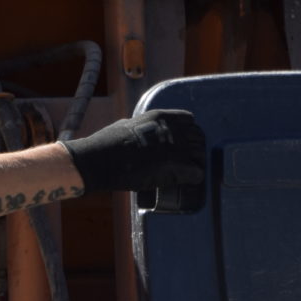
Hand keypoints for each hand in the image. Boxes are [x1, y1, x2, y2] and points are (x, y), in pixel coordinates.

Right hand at [63, 109, 205, 196]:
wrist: (100, 159)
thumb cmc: (107, 144)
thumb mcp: (127, 124)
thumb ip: (141, 126)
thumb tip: (140, 128)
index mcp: (162, 117)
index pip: (190, 122)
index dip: (189, 135)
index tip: (185, 145)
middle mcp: (173, 129)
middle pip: (199, 139)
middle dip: (195, 151)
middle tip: (188, 163)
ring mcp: (176, 146)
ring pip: (200, 156)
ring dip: (195, 165)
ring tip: (187, 175)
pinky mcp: (176, 165)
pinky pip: (197, 173)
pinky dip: (194, 178)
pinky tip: (186, 182)